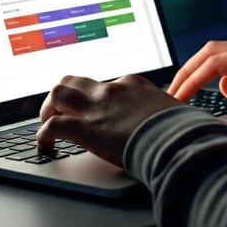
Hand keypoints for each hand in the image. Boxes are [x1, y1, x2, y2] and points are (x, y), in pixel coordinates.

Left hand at [37, 74, 181, 166]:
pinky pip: (53, 126)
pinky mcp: (87, 129)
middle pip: (74, 80)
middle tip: (61, 111)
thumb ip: (166, 114)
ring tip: (48, 124)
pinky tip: (45, 146)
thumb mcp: (175, 113)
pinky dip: (43, 135)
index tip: (95, 110)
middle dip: (63, 95)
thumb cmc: (183, 128)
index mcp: (133, 84)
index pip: (105, 84)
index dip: (95, 98)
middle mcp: (112, 90)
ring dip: (48, 108)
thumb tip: (178, 122)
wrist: (179, 139)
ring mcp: (98, 107)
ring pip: (58, 93)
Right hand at [167, 38, 226, 124]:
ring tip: (182, 87)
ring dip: (198, 67)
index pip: (216, 63)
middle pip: (212, 51)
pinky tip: (207, 82)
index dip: (192, 80)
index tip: (177, 100)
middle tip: (171, 93)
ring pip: (220, 53)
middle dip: (188, 70)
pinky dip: (212, 68)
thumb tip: (219, 84)